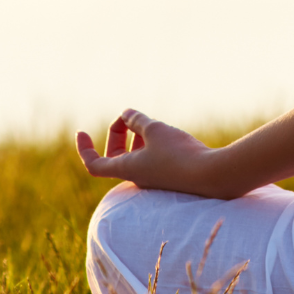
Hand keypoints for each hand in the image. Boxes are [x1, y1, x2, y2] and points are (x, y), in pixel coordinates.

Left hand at [75, 108, 226, 196]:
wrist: (212, 176)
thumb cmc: (179, 153)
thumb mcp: (154, 129)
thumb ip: (137, 120)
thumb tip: (126, 114)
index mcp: (127, 169)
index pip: (94, 164)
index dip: (84, 148)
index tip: (82, 132)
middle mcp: (137, 177)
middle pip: (114, 157)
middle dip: (117, 134)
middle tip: (129, 118)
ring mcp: (153, 179)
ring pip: (134, 157)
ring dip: (135, 137)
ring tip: (148, 122)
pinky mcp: (169, 177)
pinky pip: (150, 159)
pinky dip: (150, 144)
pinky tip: (163, 132)